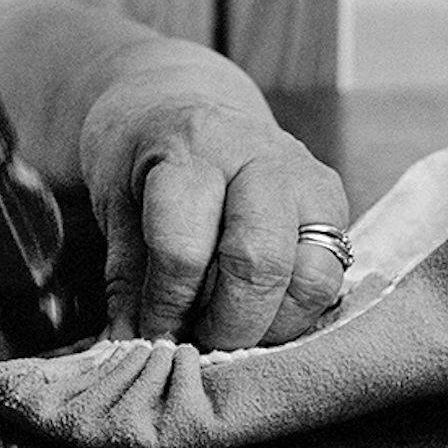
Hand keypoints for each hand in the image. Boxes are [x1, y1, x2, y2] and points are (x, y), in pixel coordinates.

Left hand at [80, 88, 349, 350]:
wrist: (181, 99)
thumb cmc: (141, 157)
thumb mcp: (114, 204)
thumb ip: (127, 277)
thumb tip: (132, 348)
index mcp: (191, 148)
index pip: (184, 248)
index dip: (168, 306)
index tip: (154, 333)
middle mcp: (259, 156)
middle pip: (259, 265)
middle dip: (227, 325)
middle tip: (198, 339)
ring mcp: (305, 177)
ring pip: (312, 278)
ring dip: (269, 325)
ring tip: (228, 326)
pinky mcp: (333, 200)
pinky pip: (330, 277)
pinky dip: (295, 311)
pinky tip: (258, 311)